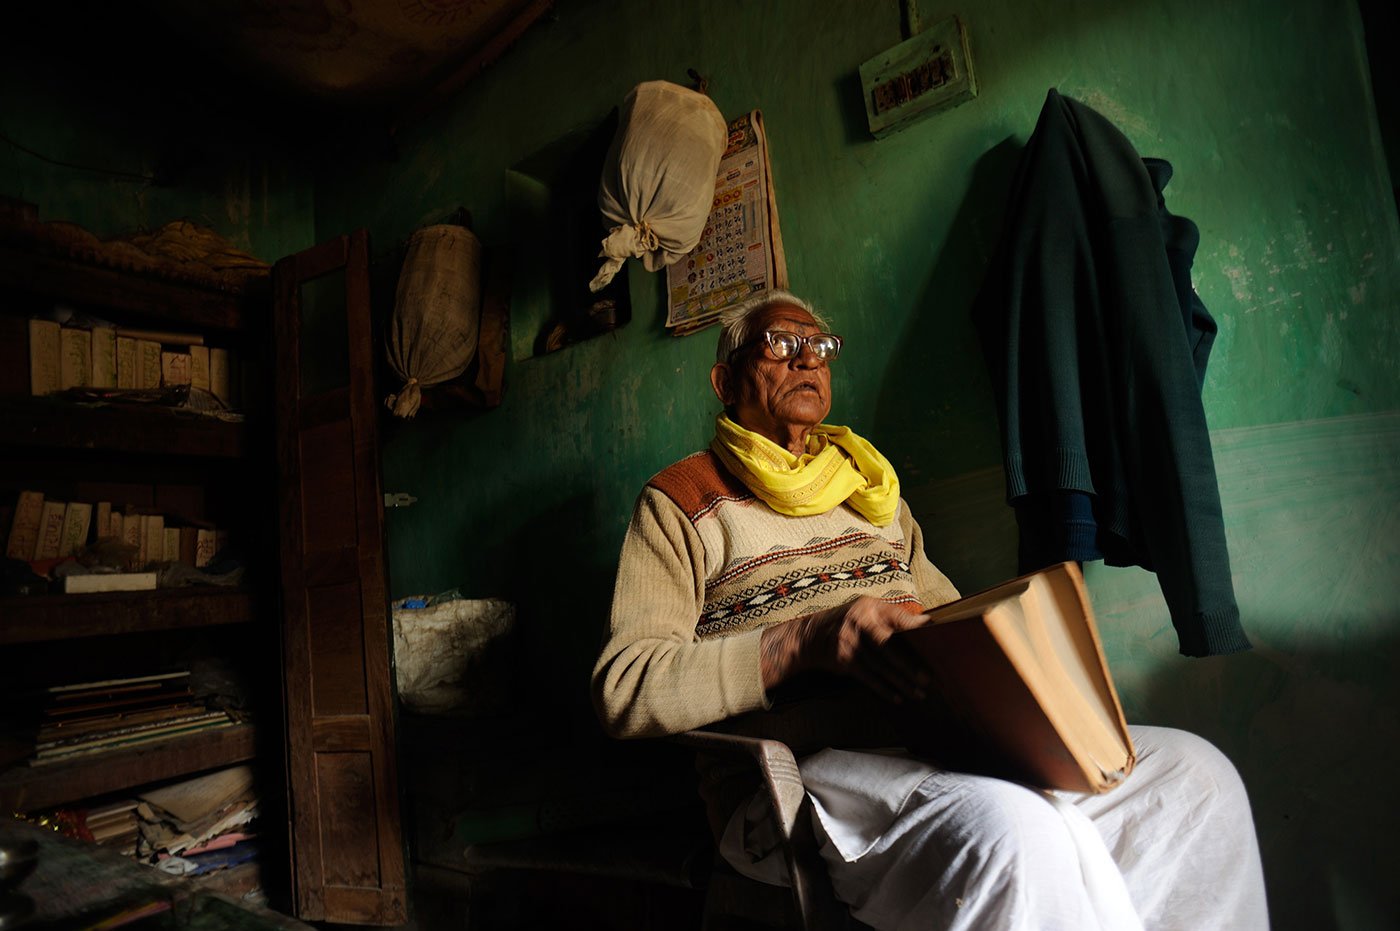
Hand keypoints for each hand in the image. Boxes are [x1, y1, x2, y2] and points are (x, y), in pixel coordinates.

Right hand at [761, 597, 930, 703]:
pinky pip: (867, 677)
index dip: (917, 629)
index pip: (898, 618)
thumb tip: (926, 625)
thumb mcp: (866, 610)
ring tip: (919, 693)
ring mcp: (849, 643)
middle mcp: (859, 623)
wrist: (810, 636)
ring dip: (901, 682)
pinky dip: (883, 689)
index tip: (938, 640)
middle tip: (929, 678)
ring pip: (881, 666)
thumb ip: (892, 617)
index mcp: (869, 608)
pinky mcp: (843, 661)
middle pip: (890, 646)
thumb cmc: (848, 621)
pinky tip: (897, 698)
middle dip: (910, 664)